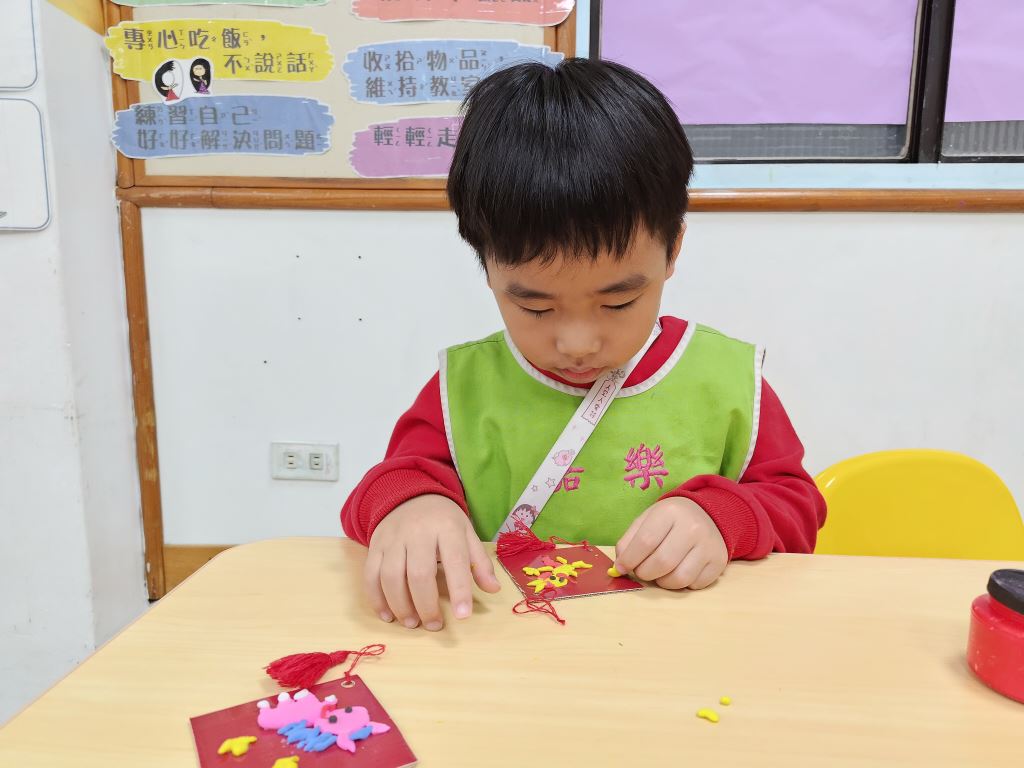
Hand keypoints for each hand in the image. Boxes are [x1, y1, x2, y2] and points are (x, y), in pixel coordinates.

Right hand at [365, 495, 500, 630]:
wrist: (410, 495)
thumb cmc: (443, 520)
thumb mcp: (467, 533)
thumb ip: (480, 562)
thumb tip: (494, 589)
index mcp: (447, 528)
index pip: (455, 561)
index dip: (459, 589)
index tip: (463, 616)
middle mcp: (418, 532)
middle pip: (419, 573)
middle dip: (426, 605)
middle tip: (434, 626)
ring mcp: (393, 538)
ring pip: (391, 576)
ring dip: (400, 605)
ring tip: (412, 623)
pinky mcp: (375, 545)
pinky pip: (371, 575)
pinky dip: (377, 599)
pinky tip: (387, 615)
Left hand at [613, 497, 727, 589]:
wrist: (707, 514)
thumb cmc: (670, 520)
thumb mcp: (647, 519)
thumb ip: (629, 541)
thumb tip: (620, 567)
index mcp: (670, 512)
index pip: (645, 542)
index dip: (629, 559)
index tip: (622, 568)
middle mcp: (692, 527)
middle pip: (662, 563)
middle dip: (645, 573)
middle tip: (641, 571)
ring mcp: (708, 545)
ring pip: (679, 579)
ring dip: (662, 582)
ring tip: (660, 572)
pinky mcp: (718, 562)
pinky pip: (694, 585)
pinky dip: (681, 584)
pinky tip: (679, 570)